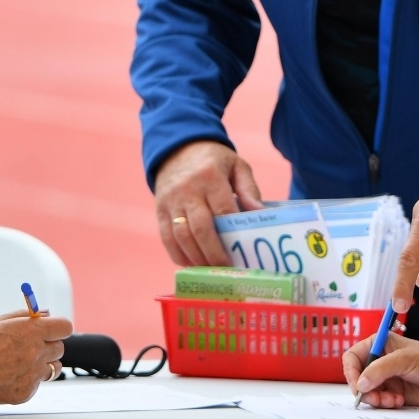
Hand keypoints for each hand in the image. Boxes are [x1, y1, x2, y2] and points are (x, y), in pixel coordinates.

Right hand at [0, 310, 73, 406]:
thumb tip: (43, 314)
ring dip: (42, 364)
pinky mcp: (25, 392)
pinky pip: (37, 384)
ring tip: (20, 362)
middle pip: (59, 348)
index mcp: (30, 331)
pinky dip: (28, 379)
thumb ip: (23, 317)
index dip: (58, 328)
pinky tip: (9, 375)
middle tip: (30, 346)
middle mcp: (35, 353)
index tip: (52, 329)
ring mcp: (31, 375)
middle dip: (48, 345)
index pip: (64, 327)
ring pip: (53, 368)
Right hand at [152, 140, 262, 265]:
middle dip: (213, 253)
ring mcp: (171, 201)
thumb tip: (259, 213)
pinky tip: (192, 264)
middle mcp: (188, 190)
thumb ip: (249, 188)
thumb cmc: (213, 160)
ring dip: (196, 258)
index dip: (231, 234)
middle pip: (200, 228)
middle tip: (226, 270)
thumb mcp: (236, 165)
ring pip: (181, 236)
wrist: (177, 148)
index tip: (241, 253)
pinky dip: (178, 255)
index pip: (222, 209)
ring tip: (211, 271)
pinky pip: (167, 238)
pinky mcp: (159, 210)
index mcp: (210, 176)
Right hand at [343, 333, 418, 408]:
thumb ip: (380, 369)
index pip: (353, 357)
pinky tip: (399, 401)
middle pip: (357, 378)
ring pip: (367, 393)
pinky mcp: (390, 393)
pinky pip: (378, 402)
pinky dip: (385, 404)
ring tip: (392, 400)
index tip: (357, 385)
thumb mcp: (404, 360)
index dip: (351, 372)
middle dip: (365, 390)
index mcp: (378, 345)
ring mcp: (384, 379)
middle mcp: (378, 362)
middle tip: (376, 398)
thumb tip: (360, 384)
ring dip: (376, 399)